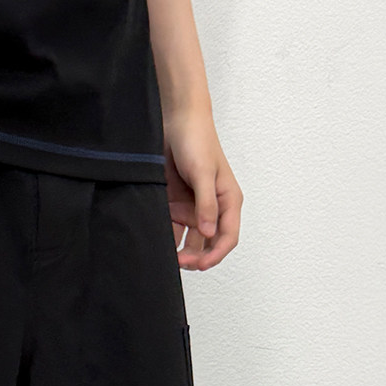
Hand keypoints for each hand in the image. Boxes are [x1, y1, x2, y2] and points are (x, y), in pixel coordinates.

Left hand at [163, 106, 241, 270]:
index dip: (216, 255)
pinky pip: (172, 228)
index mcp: (228, 201)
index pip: (227, 237)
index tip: (201, 265)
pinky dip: (167, 236)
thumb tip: (209, 233)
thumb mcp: (203, 173)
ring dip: (180, 250)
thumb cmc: (197, 140)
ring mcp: (193, 207)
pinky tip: (158, 240)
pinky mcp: (176, 204)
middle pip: (208, 244)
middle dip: (196, 256)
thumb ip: (206, 204)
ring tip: (167, 255)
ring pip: (189, 240)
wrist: (175, 121)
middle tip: (180, 261)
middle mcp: (212, 208)